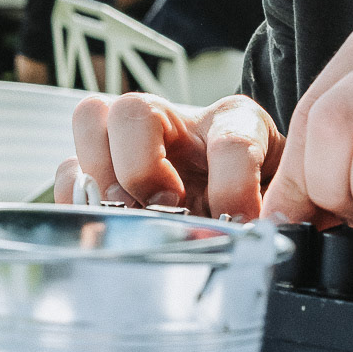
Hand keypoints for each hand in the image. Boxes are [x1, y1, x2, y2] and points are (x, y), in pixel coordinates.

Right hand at [52, 93, 285, 221]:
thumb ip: (275, 218)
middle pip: (134, 109)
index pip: (231, 140)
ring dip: (102, 176)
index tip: (241, 224)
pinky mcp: (107, 169)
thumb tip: (262, 242)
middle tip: (164, 209)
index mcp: (237, 123)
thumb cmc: (268, 201)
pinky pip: (70, 169)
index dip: (235, 186)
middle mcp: (179, 122)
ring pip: (91, 119)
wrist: (257, 200)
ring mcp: (136, 139)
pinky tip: (109, 229)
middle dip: (141, 168)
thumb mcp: (282, 204)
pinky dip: (78, 200)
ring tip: (128, 218)